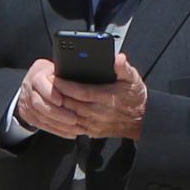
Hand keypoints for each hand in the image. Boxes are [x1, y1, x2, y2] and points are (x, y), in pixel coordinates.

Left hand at [17, 52, 149, 142]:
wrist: (142, 120)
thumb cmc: (135, 97)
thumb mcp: (133, 78)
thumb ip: (124, 67)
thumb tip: (118, 58)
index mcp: (108, 98)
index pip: (82, 92)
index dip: (67, 86)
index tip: (56, 78)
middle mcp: (100, 113)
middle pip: (72, 104)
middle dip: (58, 94)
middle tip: (48, 84)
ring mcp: (95, 124)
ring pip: (70, 116)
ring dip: (59, 107)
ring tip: (50, 95)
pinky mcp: (92, 132)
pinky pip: (73, 126)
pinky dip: (64, 118)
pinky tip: (59, 108)